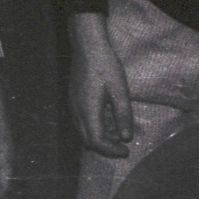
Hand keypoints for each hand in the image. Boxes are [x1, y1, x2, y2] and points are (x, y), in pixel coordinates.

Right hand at [67, 12, 133, 157]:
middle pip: (88, 140)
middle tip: (122, 147)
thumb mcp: (119, 90)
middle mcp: (76, 112)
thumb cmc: (105, 66)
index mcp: (88, 111)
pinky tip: (107, 118)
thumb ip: (123, 115)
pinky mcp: (73, 99)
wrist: (87, 46)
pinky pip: (81, 121)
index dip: (111, 150)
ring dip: (99, 136)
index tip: (126, 151)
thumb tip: (126, 138)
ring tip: (117, 132)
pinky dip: (94, 126)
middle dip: (105, 147)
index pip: (96, 141)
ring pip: (83, 131)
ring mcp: (72, 105)